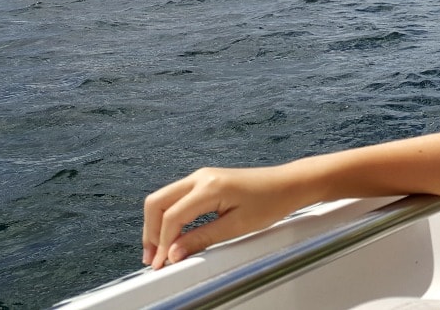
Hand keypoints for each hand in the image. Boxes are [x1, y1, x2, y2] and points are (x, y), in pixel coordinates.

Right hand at [142, 165, 303, 269]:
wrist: (289, 184)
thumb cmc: (270, 201)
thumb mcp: (237, 226)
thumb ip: (202, 239)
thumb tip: (174, 253)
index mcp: (209, 187)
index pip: (172, 216)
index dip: (162, 243)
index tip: (162, 263)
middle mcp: (200, 177)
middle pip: (157, 203)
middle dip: (150, 232)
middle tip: (153, 259)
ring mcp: (202, 177)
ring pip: (164, 199)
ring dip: (157, 224)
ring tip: (159, 251)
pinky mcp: (205, 181)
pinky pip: (176, 198)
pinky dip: (169, 217)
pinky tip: (173, 235)